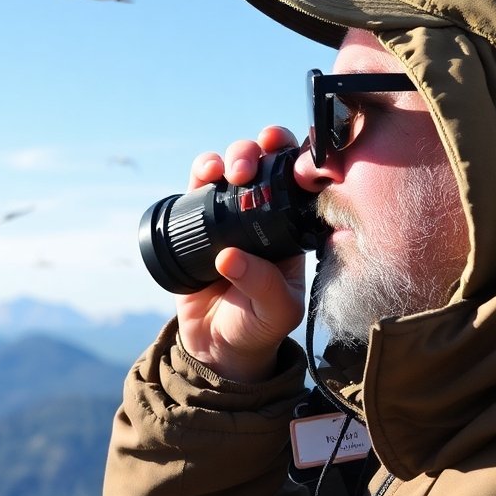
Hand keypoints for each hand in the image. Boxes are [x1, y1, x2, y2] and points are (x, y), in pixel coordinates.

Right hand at [175, 126, 306, 382]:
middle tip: (247, 169)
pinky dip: (200, 172)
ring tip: (226, 171)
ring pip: (232, 167)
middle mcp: (262, 215)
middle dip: (258, 153)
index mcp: (291, 229)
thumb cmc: (258, 327)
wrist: (218, 346)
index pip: (297, 181)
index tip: (286, 148)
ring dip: (230, 156)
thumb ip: (263, 286)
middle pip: (264, 164)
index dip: (294, 156)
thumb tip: (229, 256)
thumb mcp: (276, 312)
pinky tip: (203, 174)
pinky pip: (198, 187)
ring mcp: (229, 216)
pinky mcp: (198, 222)